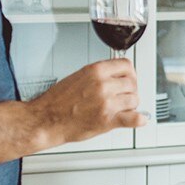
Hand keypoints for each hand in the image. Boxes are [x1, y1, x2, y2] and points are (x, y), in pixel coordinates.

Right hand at [28, 58, 145, 144]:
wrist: (46, 119)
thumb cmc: (57, 101)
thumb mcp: (78, 77)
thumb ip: (99, 75)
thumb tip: (115, 76)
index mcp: (95, 71)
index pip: (126, 65)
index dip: (129, 73)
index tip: (128, 78)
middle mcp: (103, 85)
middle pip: (132, 83)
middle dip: (130, 90)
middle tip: (124, 96)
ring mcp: (106, 102)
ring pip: (134, 99)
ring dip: (130, 104)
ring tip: (122, 107)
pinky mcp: (107, 120)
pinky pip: (133, 118)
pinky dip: (138, 120)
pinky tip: (139, 119)